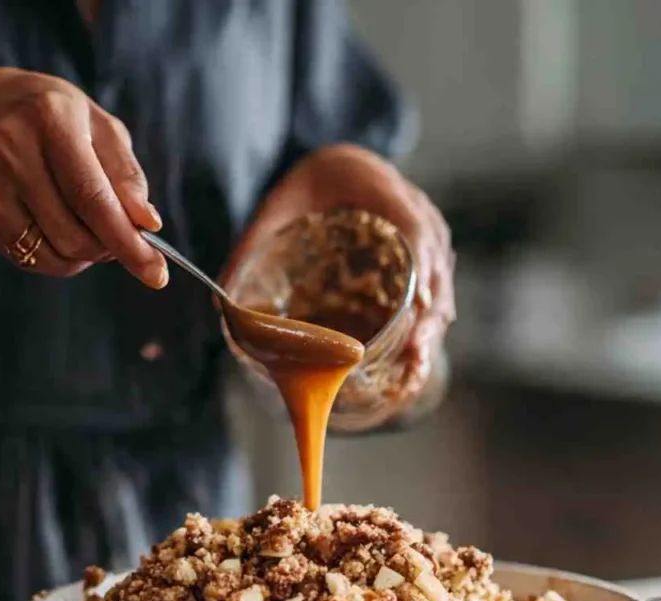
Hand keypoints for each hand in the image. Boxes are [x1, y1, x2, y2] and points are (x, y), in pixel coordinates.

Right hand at [0, 68, 167, 284]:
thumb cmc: (46, 119)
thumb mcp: (94, 126)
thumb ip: (125, 174)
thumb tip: (148, 224)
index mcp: (50, 116)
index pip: (95, 199)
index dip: (128, 243)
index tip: (156, 275)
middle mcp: (8, 144)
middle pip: (73, 236)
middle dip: (103, 250)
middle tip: (111, 239)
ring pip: (47, 254)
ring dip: (76, 257)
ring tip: (78, 229)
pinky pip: (21, 257)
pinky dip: (45, 254)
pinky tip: (42, 223)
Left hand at [223, 144, 454, 413]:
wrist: (337, 168)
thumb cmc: (310, 185)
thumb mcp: (277, 204)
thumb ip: (252, 245)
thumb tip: (222, 301)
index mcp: (381, 188)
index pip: (415, 227)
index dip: (422, 265)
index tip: (418, 305)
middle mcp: (415, 214)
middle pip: (436, 267)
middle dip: (428, 316)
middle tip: (414, 356)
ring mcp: (424, 241)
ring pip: (439, 287)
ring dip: (430, 331)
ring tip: (414, 372)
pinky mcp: (421, 265)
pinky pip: (433, 297)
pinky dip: (426, 331)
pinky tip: (413, 366)